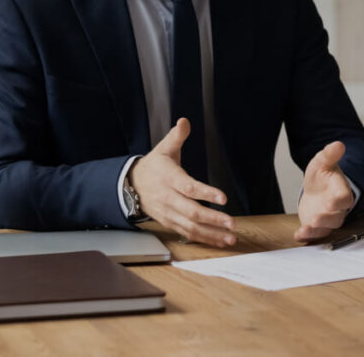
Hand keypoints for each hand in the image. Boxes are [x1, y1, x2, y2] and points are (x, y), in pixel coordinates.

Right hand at [129, 118, 235, 247]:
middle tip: (231, 223)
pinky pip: (187, 233)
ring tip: (230, 237)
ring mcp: (168, 213)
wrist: (131, 185)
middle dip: (213, 219)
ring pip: (190, 226)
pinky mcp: (169, 222)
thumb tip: (184, 122)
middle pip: (191, 211)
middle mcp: (168, 198)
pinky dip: (204, 239)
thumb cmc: (154, 166)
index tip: (223, 198)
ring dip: (211, 234)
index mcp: (168, 178)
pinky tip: (219, 241)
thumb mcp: (163, 148)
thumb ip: (176, 136)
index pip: (188, 186)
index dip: (206, 193)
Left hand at [295, 141, 354, 241]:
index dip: (339, 201)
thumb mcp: (322, 162)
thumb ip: (330, 155)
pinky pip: (314, 235)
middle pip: (336, 217)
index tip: (332, 201)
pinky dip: (306, 236)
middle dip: (326, 218)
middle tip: (316, 218)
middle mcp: (337, 209)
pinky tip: (298, 236)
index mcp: (341, 192)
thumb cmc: (322, 175)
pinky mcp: (315, 227)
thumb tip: (338, 144)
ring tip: (306, 228)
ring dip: (316, 229)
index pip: (345, 198)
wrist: (316, 188)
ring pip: (325, 228)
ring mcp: (327, 219)